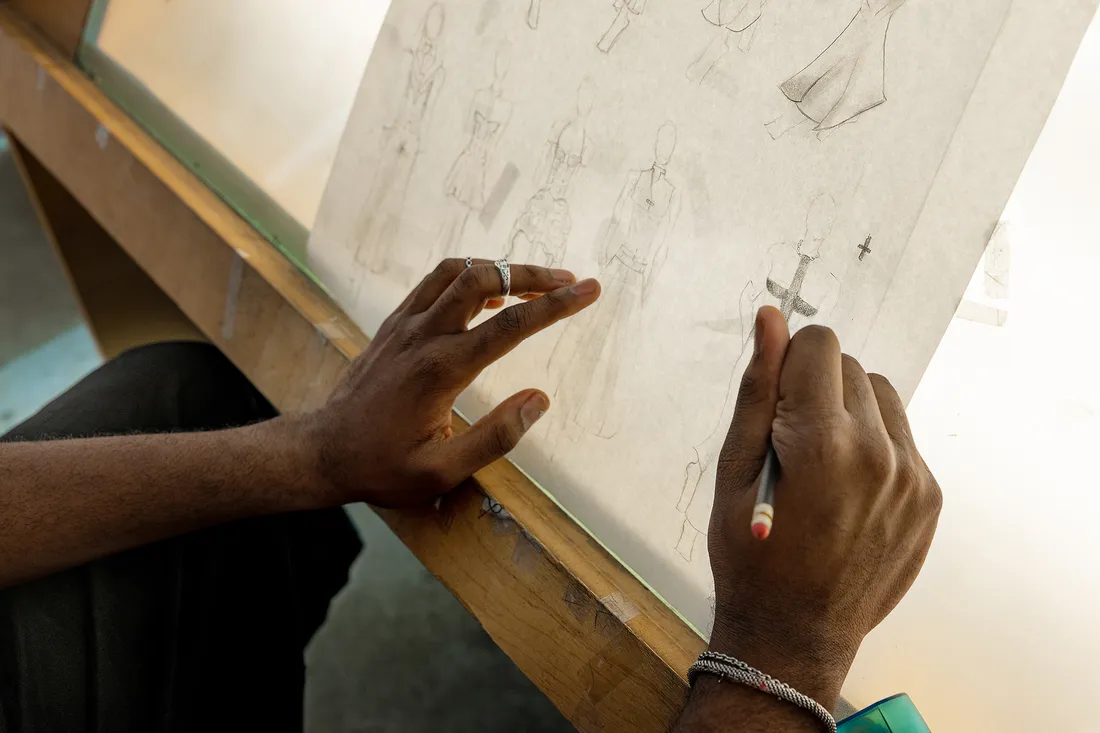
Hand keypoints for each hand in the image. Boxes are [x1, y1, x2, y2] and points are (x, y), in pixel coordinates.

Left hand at [303, 259, 599, 506]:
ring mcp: (404, 325)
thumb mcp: (441, 471)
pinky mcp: (393, 325)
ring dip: (499, 268)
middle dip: (532, 273)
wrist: (321, 451)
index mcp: (441, 369)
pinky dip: (467, 275)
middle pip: (484, 278)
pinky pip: (434, 282)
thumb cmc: (381, 466)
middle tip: (569, 282)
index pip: (510, 325)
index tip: (590, 292)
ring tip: (533, 283)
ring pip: (456, 271)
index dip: (556, 306)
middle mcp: (423, 336)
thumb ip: (495, 437)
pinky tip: (486, 293)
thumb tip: (539, 400)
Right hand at [706, 307, 940, 705]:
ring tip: (820, 461)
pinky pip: (902, 436)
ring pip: (882, 395)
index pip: (819, 344)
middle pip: (850, 366)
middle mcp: (880, 452)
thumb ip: (757, 388)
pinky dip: (873, 443)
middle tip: (790, 444)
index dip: (787, 363)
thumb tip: (770, 318)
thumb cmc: (750, 554)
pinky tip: (845, 486)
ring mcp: (912, 477)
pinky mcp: (929, 497)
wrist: (794, 633)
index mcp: (823, 441)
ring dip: (849, 410)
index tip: (773, 406)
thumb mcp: (733, 468)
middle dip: (815, 388)